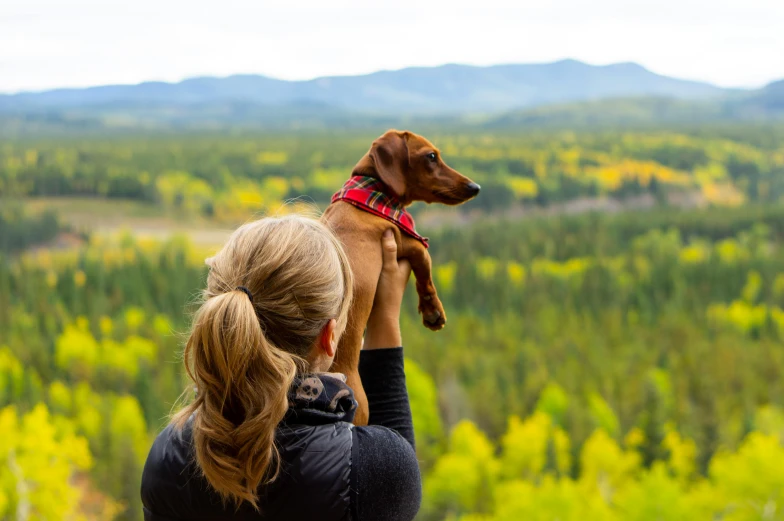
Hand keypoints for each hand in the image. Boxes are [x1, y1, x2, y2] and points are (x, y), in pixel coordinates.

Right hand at [364, 229, 411, 349]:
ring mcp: (389, 273)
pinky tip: (360, 249)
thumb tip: (390, 230)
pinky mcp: (379, 278)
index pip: (403, 241)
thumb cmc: (387, 292)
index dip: (396, 231)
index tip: (386, 218)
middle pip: (392, 247)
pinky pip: (376, 262)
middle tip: (372, 223)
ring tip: (364, 233)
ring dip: (376, 247)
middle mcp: (400, 267)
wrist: (379, 317)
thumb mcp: (388, 268)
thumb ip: (389, 250)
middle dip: (384, 238)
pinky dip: (370, 256)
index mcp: (407, 262)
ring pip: (383, 255)